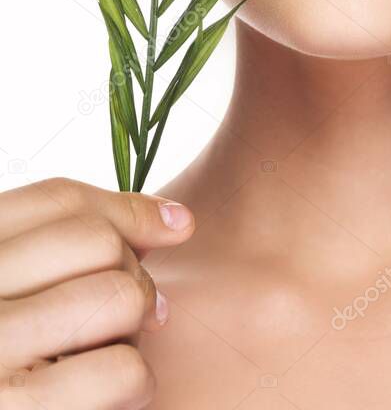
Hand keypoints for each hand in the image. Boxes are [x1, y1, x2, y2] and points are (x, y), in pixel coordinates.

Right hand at [0, 176, 194, 407]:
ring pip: (120, 297)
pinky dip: (137, 382)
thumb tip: (175, 220)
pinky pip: (123, 368)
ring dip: (137, 328)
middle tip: (134, 313)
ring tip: (117, 352)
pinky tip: (116, 395)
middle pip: (99, 241)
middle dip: (135, 274)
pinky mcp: (18, 407)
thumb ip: (72, 246)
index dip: (130, 208)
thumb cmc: (13, 354)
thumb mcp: (22, 286)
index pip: (59, 198)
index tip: (178, 223)